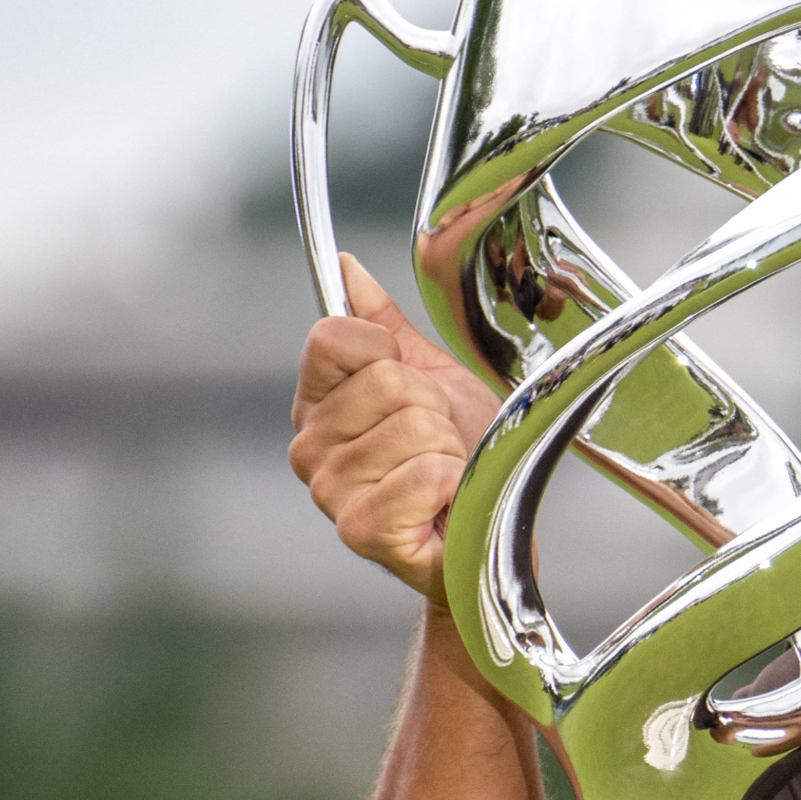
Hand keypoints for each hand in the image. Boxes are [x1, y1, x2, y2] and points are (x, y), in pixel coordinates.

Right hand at [288, 255, 499, 605]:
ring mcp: (331, 493)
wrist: (490, 526)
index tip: (414, 386)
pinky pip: (425, 474)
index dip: (392, 354)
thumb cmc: (463, 454)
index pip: (334, 338)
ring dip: (449, 449)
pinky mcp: (362, 531)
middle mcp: (310, 448)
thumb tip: (345, 268)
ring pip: (413, 428)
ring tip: (444, 474)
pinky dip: (453, 483)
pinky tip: (444, 504)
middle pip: (384, 380)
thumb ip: (385, 325)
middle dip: (434, 407)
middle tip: (440, 441)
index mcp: (318, 403)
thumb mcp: (431, 375)